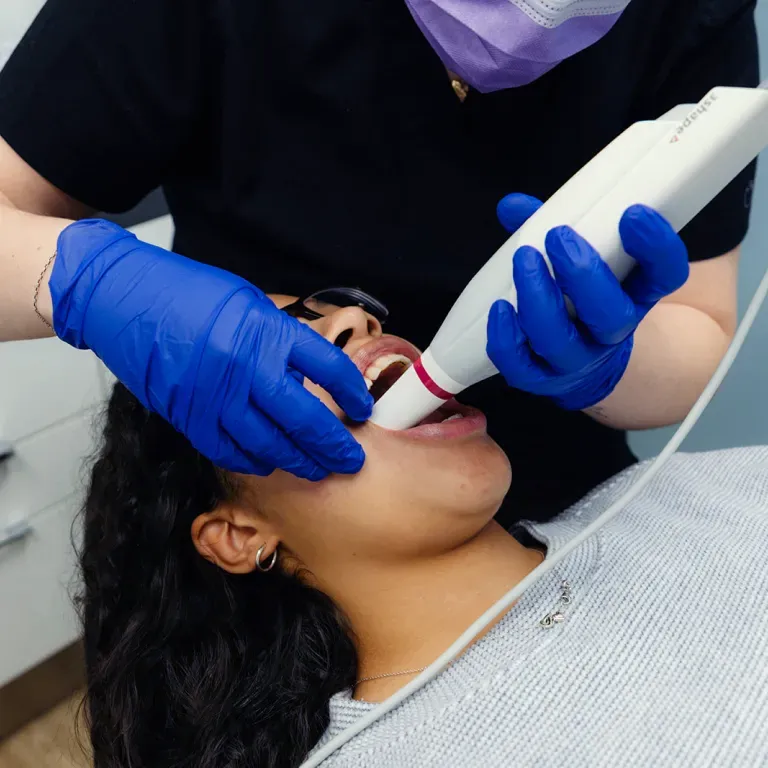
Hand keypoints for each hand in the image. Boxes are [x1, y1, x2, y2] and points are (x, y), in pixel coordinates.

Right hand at [50, 220, 372, 479]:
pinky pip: (229, 451)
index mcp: (267, 331)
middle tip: (351, 459)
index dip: (352, 393)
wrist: (120, 297)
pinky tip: (270, 464)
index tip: (363, 408)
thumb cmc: (186, 293)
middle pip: (305, 418)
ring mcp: (216, 397)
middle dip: (334, 445)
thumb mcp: (248, 304)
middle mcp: (246, 367)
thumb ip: (279, 340)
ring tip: (318, 469)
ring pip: (270, 444)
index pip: (328, 368)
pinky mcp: (188, 417)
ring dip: (299, 461)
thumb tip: (307, 373)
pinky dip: (254, 461)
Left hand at [487, 193, 689, 410]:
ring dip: (539, 300)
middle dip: (583, 274)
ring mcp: (577, 360)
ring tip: (524, 259)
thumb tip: (513, 205)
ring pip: (561, 341)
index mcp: (637, 295)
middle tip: (558, 236)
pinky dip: (507, 338)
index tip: (633, 212)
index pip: (666, 275)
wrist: (585, 361)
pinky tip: (499, 307)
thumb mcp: (583, 259)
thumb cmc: (580, 296)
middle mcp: (612, 333)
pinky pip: (522, 367)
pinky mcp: (541, 379)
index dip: (657, 247)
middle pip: (610, 315)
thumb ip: (550, 226)